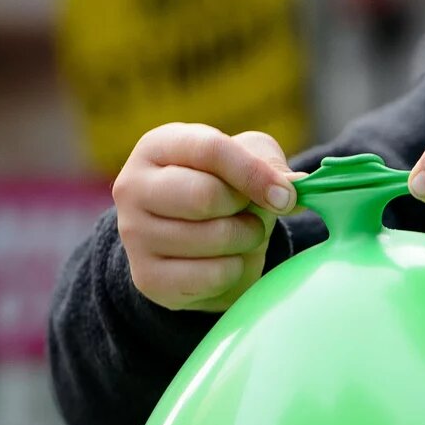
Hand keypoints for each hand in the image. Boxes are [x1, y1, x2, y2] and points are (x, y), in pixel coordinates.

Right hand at [112, 123, 303, 311]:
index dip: (255, 173)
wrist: (197, 239)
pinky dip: (236, 270)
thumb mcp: (249, 158)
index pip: (210, 150)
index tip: (286, 195)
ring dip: (247, 239)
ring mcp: (134, 235)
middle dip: (246, 209)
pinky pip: (212, 276)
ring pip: (213, 238)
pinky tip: (227, 260)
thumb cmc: (226, 186)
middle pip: (205, 197)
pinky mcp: (148, 278)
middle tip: (253, 213)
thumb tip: (291, 186)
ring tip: (242, 234)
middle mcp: (133, 187)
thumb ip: (270, 163)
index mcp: (158, 146)